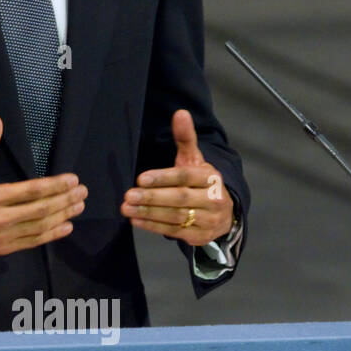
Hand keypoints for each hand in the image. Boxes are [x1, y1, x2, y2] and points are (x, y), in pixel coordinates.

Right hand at [0, 116, 86, 256]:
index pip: (32, 190)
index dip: (55, 185)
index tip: (72, 179)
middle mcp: (0, 218)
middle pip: (41, 209)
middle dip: (65, 200)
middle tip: (83, 192)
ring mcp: (2, 236)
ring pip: (40, 227)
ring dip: (63, 216)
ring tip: (79, 207)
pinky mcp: (3, 249)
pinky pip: (32, 241)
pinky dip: (51, 234)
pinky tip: (65, 226)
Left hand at [121, 109, 233, 246]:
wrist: (224, 215)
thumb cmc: (202, 184)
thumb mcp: (195, 161)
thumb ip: (185, 139)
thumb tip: (180, 113)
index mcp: (212, 178)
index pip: (186, 177)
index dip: (163, 177)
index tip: (141, 178)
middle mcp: (214, 199)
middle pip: (180, 198)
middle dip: (152, 197)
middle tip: (128, 195)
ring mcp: (208, 220)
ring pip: (176, 217)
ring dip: (149, 213)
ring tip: (127, 208)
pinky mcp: (200, 237)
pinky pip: (174, 231)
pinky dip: (153, 226)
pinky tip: (136, 220)